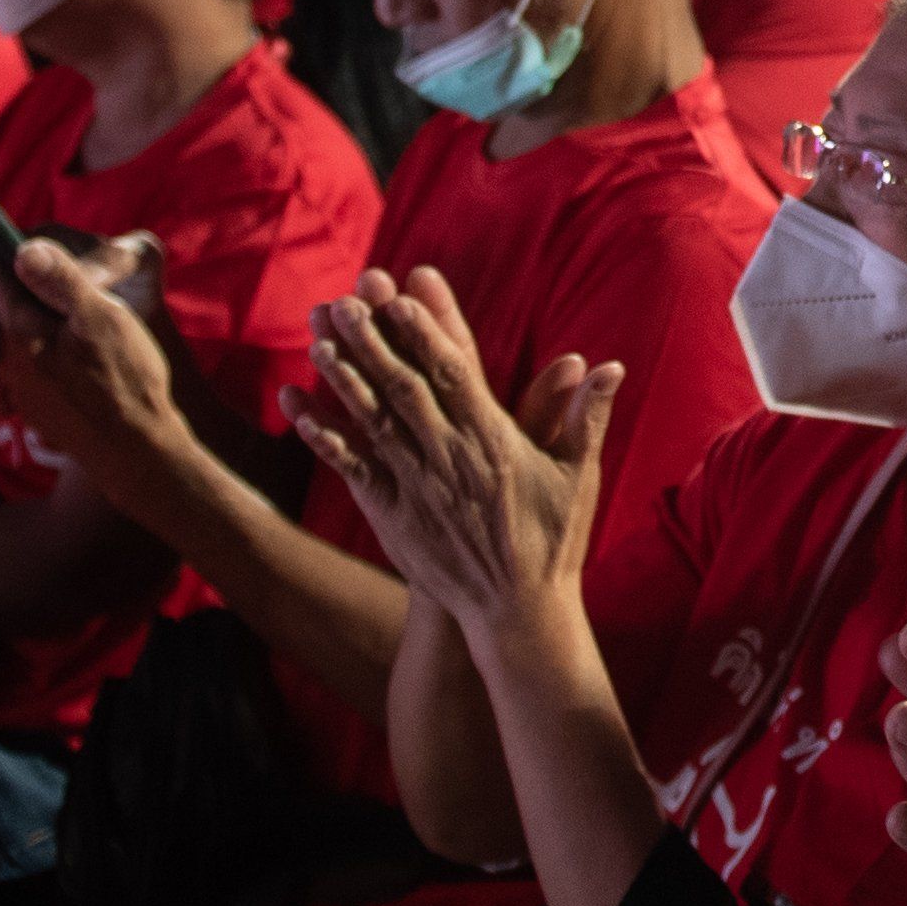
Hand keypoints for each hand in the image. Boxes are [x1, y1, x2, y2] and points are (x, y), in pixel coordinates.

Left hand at [0, 225, 188, 475]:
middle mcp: (11, 357)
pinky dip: (23, 355)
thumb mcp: (104, 320)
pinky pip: (16, 369)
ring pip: (0, 341)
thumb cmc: (127, 378)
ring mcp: (19, 385)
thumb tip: (23, 246)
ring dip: (5, 326)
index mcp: (25, 327)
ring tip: (34, 316)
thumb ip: (62, 282)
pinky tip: (54, 361)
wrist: (134, 451)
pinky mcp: (33, 406)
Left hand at [294, 277, 601, 631]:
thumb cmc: (553, 540)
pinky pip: (352, 467)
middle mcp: (449, 457)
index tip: (404, 293)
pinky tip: (298, 405)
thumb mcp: (578, 474)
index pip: (455, 374)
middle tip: (344, 299)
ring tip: (317, 337)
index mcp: (493, 441)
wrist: (517, 612)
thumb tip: (608, 364)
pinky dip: (324, 434)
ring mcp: (417, 485)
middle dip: (372, 340)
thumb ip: (587, 415)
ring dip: (343, 376)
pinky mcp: (392, 513)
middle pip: (404, 387)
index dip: (427, 331)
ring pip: (373, 420)